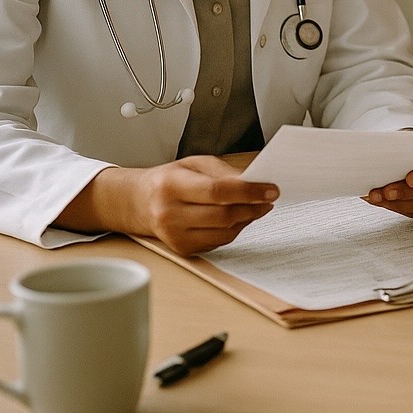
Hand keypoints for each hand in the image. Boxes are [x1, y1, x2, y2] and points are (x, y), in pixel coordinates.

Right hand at [123, 156, 278, 256]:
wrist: (141, 202)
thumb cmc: (170, 180)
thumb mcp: (195, 164)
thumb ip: (224, 172)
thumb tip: (255, 181)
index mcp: (172, 185)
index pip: (218, 191)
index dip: (249, 191)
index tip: (271, 189)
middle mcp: (170, 213)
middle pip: (224, 215)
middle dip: (253, 206)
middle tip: (269, 198)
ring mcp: (174, 235)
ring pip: (225, 232)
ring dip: (247, 219)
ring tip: (257, 206)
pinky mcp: (182, 249)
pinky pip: (219, 242)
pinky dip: (234, 229)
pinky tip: (239, 217)